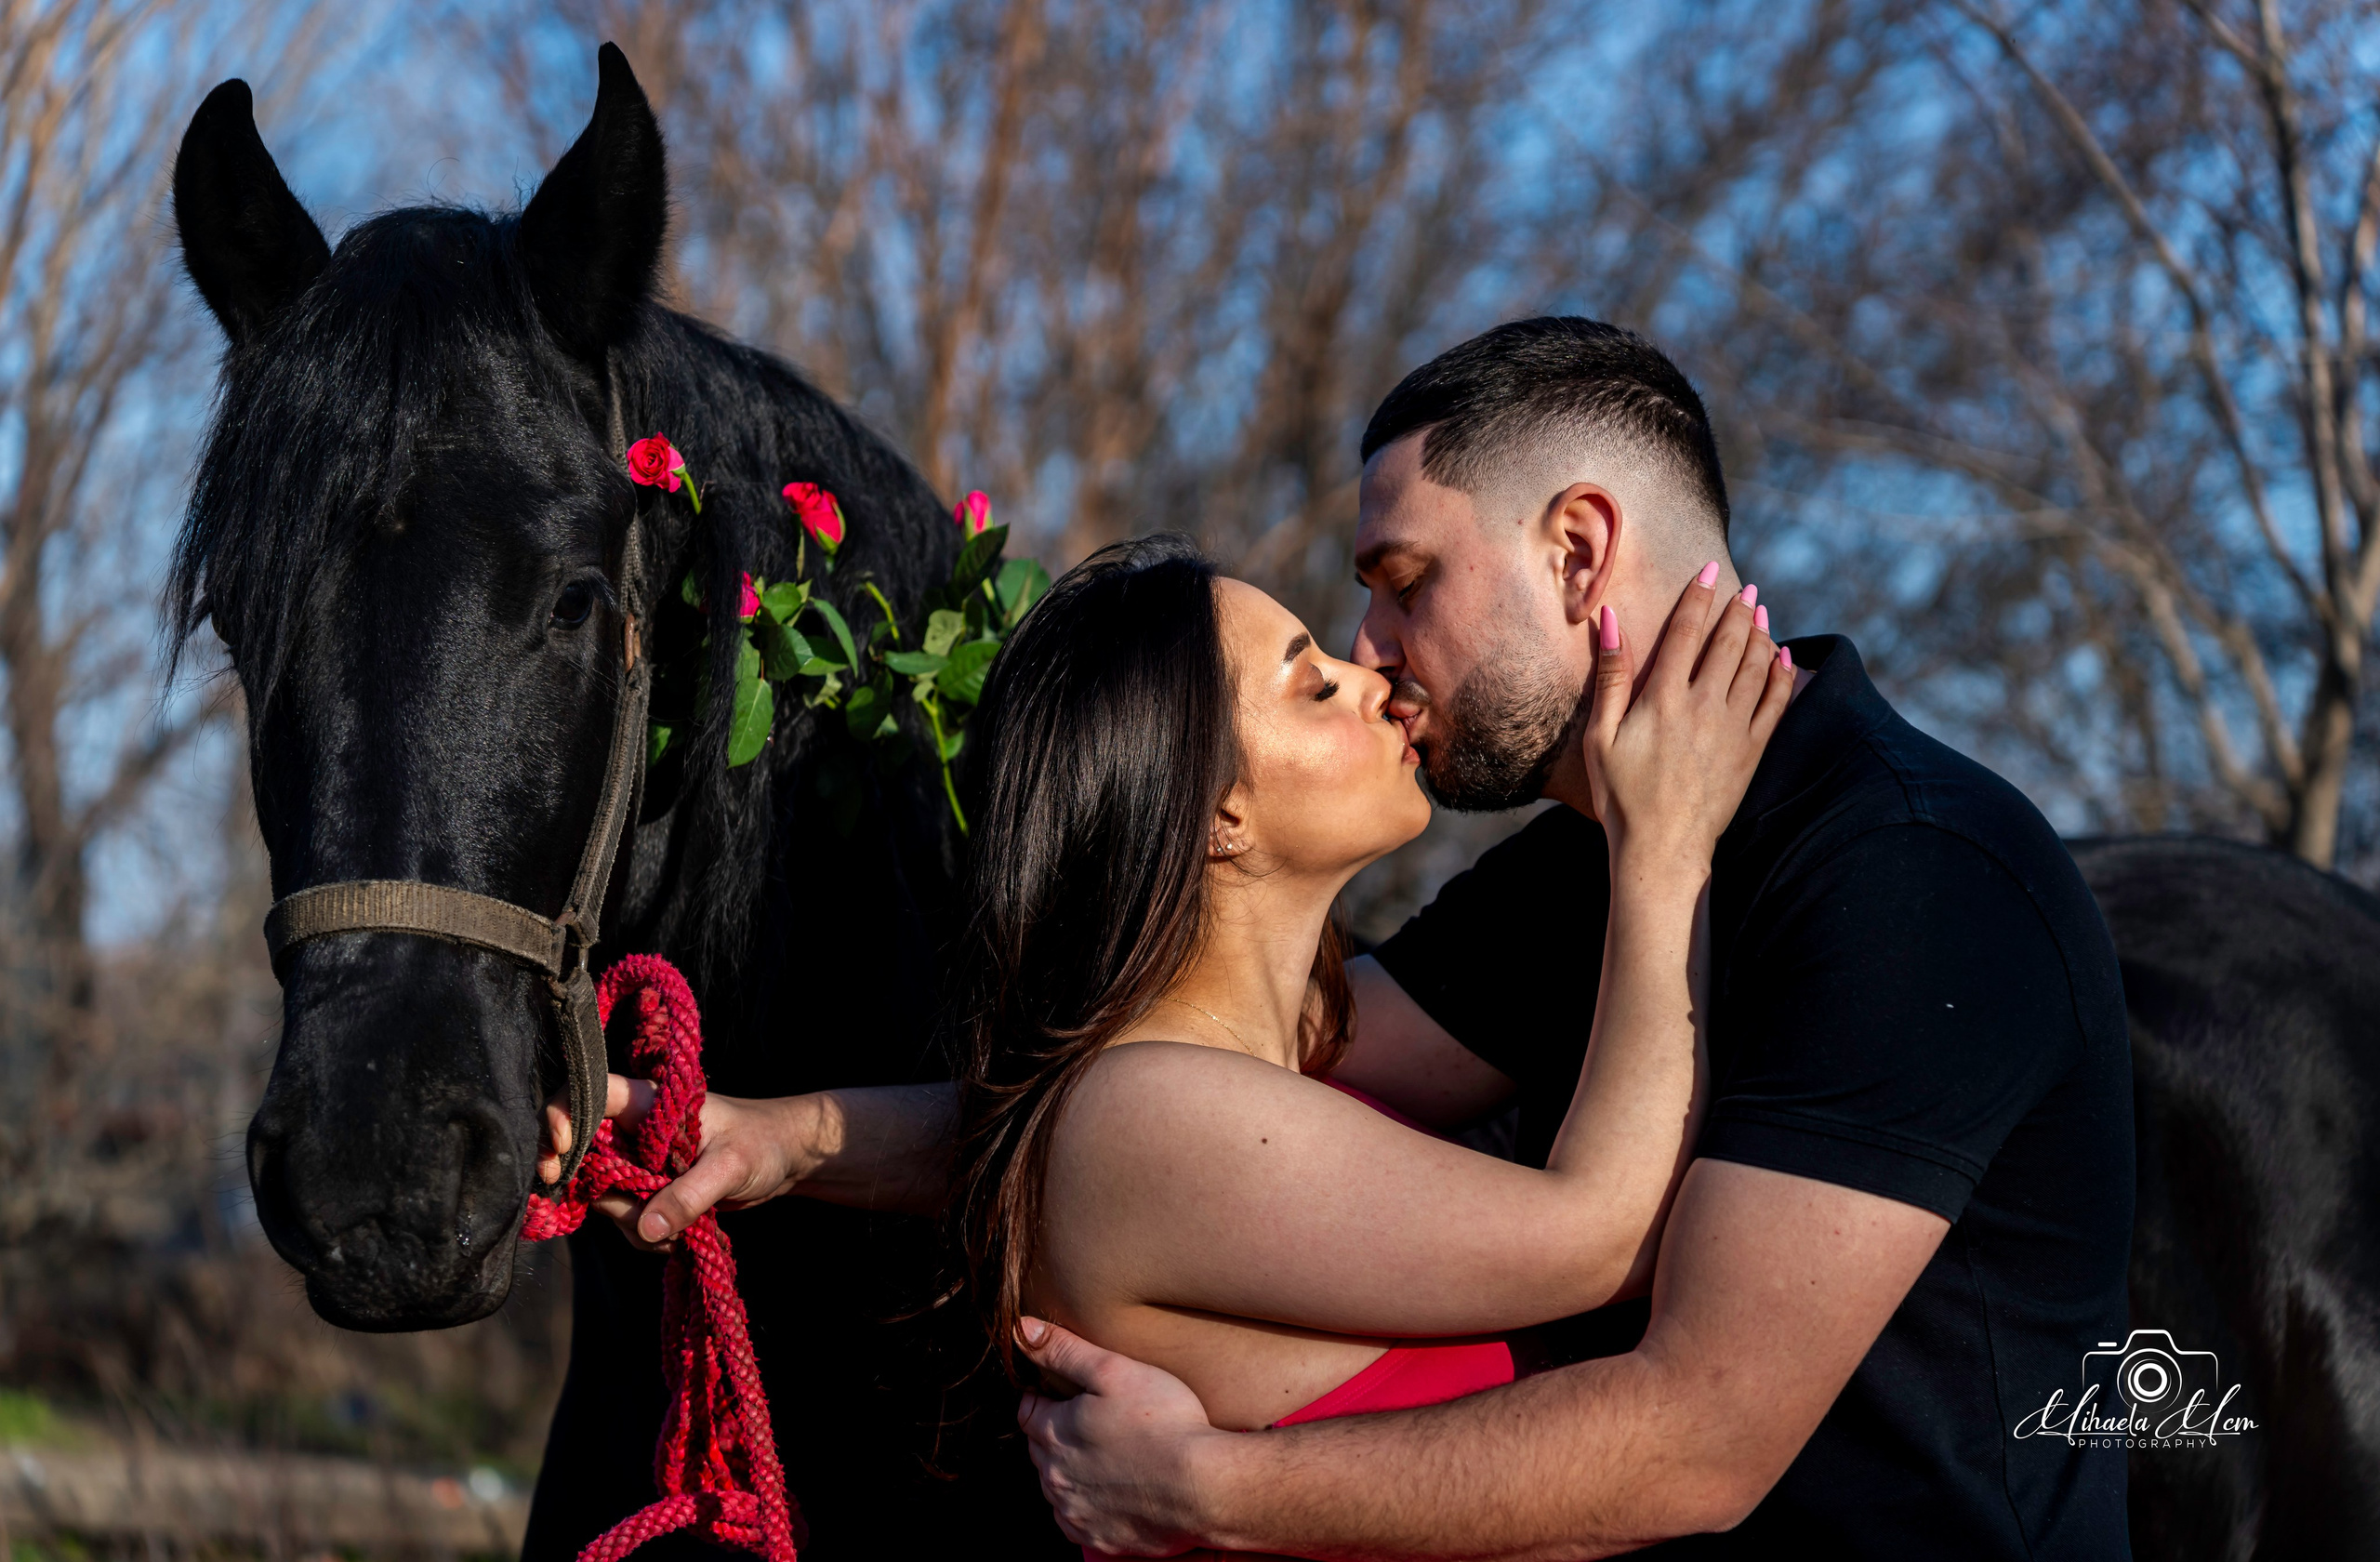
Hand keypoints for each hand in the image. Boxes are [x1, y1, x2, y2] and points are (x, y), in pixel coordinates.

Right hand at [536, 1077, 811, 1250]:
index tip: (559, 1161)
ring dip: (638, 1224)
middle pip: (586, 1165)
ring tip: (684, 1227)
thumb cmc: (763, 1141)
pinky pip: (628, 1221)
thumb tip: (648, 1228)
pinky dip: (649, 1235)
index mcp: (646, 1103)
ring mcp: (637, 1163)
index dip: (560, 1121)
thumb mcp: (731, 1166)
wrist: (786, 1158)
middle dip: (612, 1201)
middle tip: (649, 1218)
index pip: (586, 1097)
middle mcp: (632, 1131)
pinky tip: (682, 1235)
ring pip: (605, 1200)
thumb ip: (689, 1195)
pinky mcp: (647, 1190)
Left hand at [1015, 1317, 1224, 1556]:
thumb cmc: (1163, 1423)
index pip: (1028, 1411)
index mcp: (1053, 1434)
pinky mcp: (1099, 1538)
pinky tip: (1111, 1492)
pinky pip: (1077, 1522)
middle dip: (1056, 1433)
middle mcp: (1055, 1478)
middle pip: (1040, 1449)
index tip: (1062, 1391)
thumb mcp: (1113, 1370)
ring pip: (1056, 1487)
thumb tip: (1022, 1330)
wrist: (1204, 1487)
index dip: (1043, 1397)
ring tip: (1104, 1454)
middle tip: (1088, 1420)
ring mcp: (1076, 1512)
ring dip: (1069, 1471)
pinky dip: (1086, 1506)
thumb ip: (1064, 1350)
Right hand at [1584, 564, 1791, 865]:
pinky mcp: (1752, 752)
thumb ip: (1611, 675)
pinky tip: (1783, 657)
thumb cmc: (1621, 795)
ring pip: (1755, 666)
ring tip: (1762, 613)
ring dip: (1761, 634)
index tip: (1709, 570)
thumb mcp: (1601, 736)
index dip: (1698, 596)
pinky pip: (1775, 703)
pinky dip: (1781, 675)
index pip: (1686, 632)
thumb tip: (1610, 621)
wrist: (1661, 849)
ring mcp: (1733, 729)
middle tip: (1747, 589)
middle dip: (1738, 610)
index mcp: (1663, 698)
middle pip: (1727, 642)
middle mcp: (1703, 706)